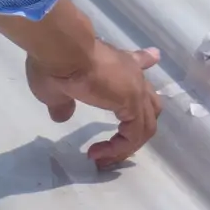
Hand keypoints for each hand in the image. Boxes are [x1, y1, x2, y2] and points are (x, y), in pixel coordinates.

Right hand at [27, 42, 162, 168]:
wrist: (61, 51)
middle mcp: (131, 72)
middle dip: (135, 129)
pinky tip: (99, 154)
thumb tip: (62, 114)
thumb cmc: (55, 64)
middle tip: (115, 146)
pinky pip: (134, 135)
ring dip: (125, 147)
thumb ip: (64, 103)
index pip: (137, 61)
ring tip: (102, 159)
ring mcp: (135, 87)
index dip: (144, 62)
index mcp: (115, 62)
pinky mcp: (133, 102)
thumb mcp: (55, 89)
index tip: (154, 56)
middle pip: (149, 104)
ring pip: (145, 125)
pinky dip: (119, 149)